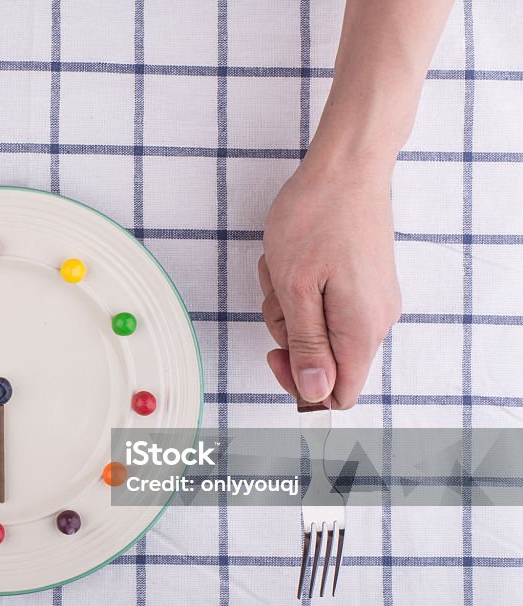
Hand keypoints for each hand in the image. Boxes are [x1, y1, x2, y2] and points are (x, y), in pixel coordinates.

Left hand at [259, 156, 400, 407]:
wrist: (346, 166)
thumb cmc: (317, 218)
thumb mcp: (296, 289)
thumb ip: (307, 345)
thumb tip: (315, 392)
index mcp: (361, 330)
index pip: (340, 393)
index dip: (302, 386)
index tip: (276, 353)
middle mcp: (375, 320)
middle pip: (324, 360)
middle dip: (288, 331)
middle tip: (277, 292)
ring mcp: (370, 300)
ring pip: (318, 329)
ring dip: (288, 304)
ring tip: (283, 266)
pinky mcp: (362, 282)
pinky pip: (323, 303)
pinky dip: (299, 287)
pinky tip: (291, 259)